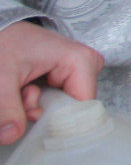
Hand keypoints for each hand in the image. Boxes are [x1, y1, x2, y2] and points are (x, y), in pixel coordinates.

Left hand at [0, 22, 102, 144]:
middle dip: (41, 111)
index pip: (82, 108)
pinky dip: (39, 101)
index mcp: (81, 60)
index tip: (29, 116)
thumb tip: (11, 135)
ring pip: (63, 108)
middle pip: (72, 109)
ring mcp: (82, 70)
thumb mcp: (1, 76)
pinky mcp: (72, 75)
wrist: (0, 28)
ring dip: (37, 107)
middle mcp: (88, 65)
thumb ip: (6, 107)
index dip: (55, 121)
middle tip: (22, 95)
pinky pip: (59, 101)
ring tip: (22, 89)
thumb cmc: (4, 42)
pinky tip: (27, 87)